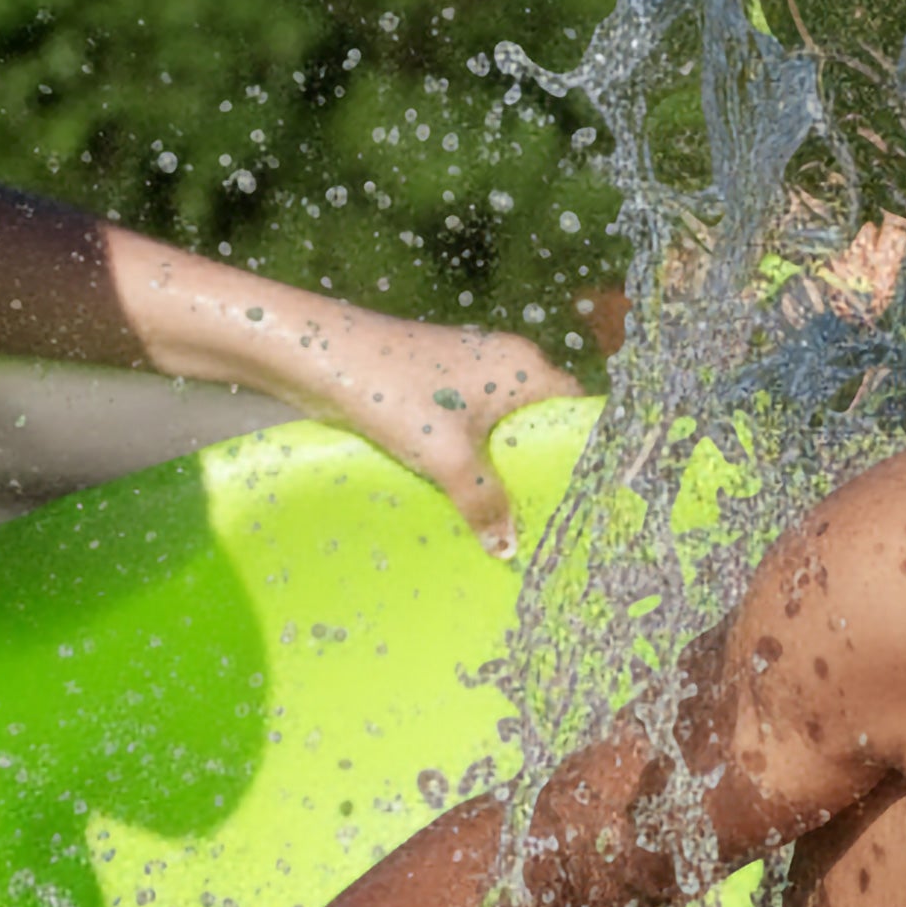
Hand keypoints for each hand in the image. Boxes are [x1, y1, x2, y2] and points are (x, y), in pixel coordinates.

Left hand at [265, 306, 580, 557]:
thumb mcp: (448, 460)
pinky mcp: (436, 384)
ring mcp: (468, 372)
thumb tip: (508, 548)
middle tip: (543, 517)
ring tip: (506, 515)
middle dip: (539, 467)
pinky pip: (470, 427)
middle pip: (539, 421)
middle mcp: (504, 363)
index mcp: (523, 367)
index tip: (582, 494)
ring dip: (500, 467)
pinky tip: (463, 493)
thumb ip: (484, 503)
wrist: (323, 358)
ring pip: (500, 428)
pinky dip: (470, 458)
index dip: (582, 449)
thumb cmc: (397, 397)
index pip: (575, 407)